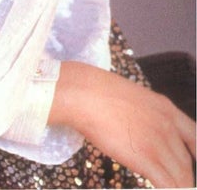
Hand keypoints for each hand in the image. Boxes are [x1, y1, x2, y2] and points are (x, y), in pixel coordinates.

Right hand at [51, 61, 195, 187]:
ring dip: (177, 187)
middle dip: (183, 177)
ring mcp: (158, 143)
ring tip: (169, 189)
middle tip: (174, 183)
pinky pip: (168, 185)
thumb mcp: (133, 98)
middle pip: (186, 162)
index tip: (194, 162)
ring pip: (180, 177)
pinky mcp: (146, 159)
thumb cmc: (99, 92)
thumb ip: (145, 115)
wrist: (85, 94)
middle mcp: (168, 126)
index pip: (195, 137)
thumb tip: (142, 129)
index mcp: (166, 108)